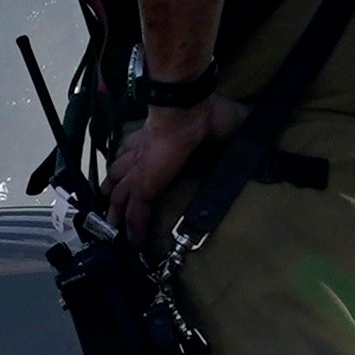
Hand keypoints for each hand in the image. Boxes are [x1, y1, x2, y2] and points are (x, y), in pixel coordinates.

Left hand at [102, 98, 232, 242]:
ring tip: (113, 227)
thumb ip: (228, 123)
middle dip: (113, 185)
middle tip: (107, 199)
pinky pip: (135, 212)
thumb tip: (247, 119)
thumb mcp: (223, 117)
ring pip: (120, 194)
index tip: (123, 165)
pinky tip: (134, 243)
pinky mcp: (144, 185)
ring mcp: (140, 170)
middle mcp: (141, 151)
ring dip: (116, 211)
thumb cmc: (207, 111)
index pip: (134, 146)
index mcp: (155, 133)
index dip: (126, 157)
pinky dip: (134, 229)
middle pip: (120, 171)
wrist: (188, 110)